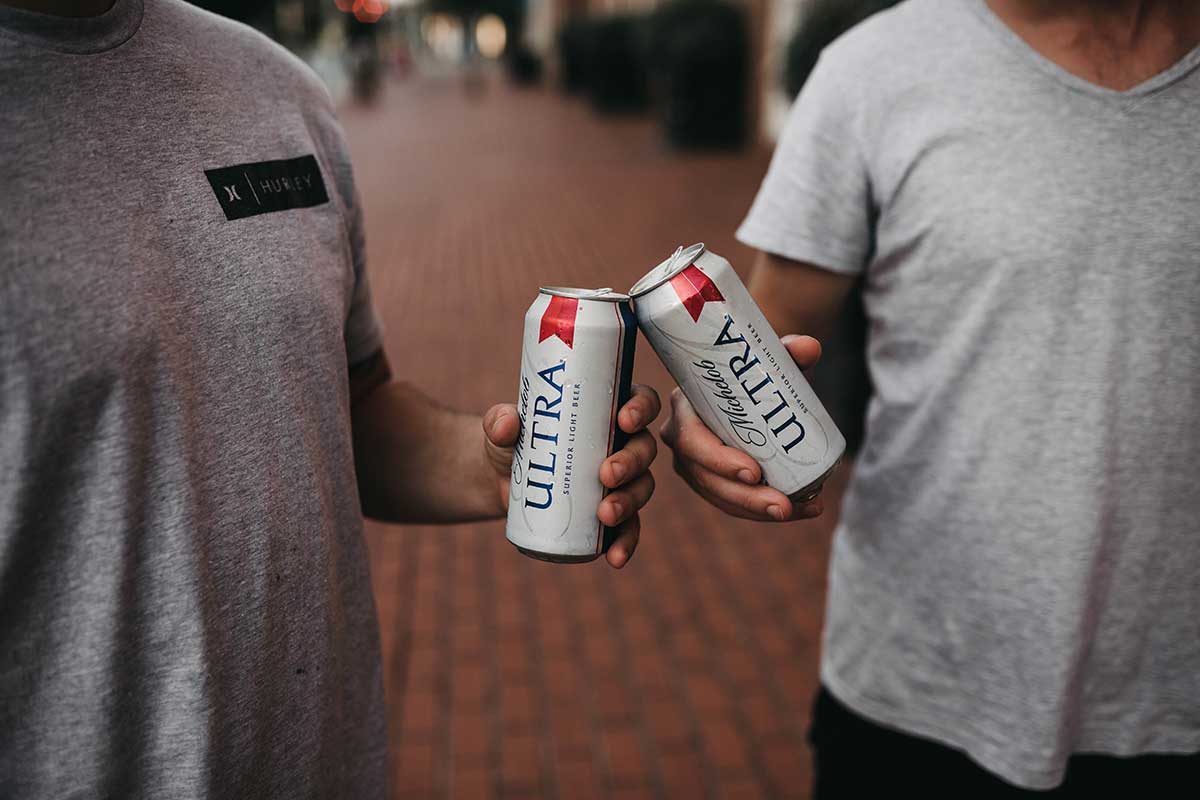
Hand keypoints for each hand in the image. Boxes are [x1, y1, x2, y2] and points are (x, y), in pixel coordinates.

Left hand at [482, 384, 661, 567]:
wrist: (501, 481)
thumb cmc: (513, 441)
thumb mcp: (502, 427)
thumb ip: (499, 421)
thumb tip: (506, 425)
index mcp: (607, 412)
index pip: (641, 402)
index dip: (642, 408)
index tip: (623, 420)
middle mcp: (622, 444)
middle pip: (644, 449)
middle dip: (631, 462)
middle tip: (606, 473)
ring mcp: (621, 481)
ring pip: (641, 488)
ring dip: (629, 502)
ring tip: (605, 514)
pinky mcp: (610, 513)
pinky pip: (628, 528)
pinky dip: (625, 543)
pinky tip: (614, 557)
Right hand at [659, 335, 826, 521]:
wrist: (744, 385)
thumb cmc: (749, 371)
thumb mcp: (766, 359)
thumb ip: (787, 350)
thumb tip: (808, 348)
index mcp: (685, 407)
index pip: (691, 440)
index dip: (719, 460)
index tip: (754, 472)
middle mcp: (682, 438)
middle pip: (706, 478)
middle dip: (745, 497)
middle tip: (783, 505)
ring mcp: (693, 464)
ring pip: (719, 496)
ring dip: (757, 510)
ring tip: (798, 510)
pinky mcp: (708, 480)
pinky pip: (730, 502)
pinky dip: (762, 511)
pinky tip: (801, 510)